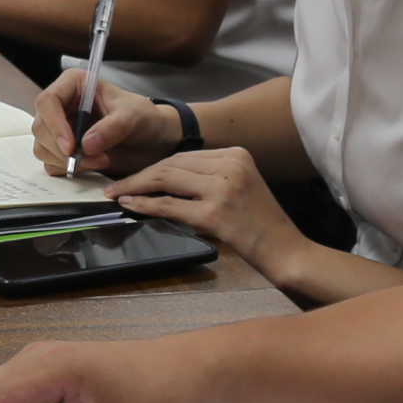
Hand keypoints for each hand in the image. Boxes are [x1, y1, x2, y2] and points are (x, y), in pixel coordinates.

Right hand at [30, 69, 192, 179]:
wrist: (153, 140)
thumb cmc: (144, 118)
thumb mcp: (133, 117)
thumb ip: (112, 128)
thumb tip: (86, 144)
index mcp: (74, 85)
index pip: (48, 101)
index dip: (55, 125)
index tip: (71, 146)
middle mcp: (62, 106)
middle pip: (41, 127)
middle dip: (62, 149)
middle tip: (91, 159)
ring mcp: (60, 129)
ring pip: (43, 147)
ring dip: (66, 161)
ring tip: (98, 161)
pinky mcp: (64, 149)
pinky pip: (52, 163)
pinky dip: (68, 169)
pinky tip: (92, 165)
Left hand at [108, 146, 309, 276]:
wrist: (285, 249)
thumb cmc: (261, 223)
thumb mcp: (241, 185)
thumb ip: (212, 175)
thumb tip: (166, 176)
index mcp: (237, 154)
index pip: (185, 155)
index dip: (154, 165)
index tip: (136, 175)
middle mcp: (230, 165)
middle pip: (172, 164)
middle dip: (140, 175)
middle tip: (117, 185)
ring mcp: (222, 188)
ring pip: (165, 179)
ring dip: (136, 187)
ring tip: (118, 194)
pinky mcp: (214, 213)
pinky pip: (168, 205)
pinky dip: (145, 205)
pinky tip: (131, 206)